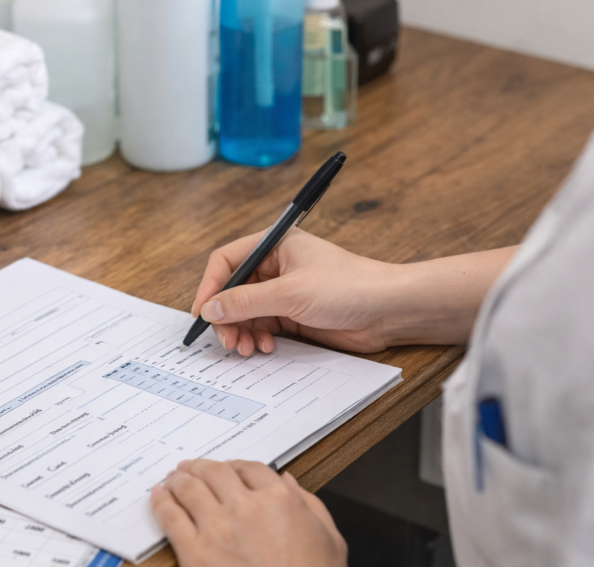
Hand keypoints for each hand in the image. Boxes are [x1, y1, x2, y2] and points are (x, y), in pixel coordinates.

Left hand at [151, 459, 346, 566]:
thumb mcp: (330, 540)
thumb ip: (310, 504)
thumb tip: (290, 482)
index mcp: (280, 499)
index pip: (250, 468)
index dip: (235, 466)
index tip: (227, 469)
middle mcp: (246, 506)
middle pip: (215, 472)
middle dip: (201, 467)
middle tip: (191, 468)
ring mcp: (218, 527)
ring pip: (190, 487)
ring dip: (179, 478)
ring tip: (173, 478)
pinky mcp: (196, 552)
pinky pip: (171, 516)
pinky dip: (161, 502)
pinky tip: (159, 497)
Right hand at [191, 228, 515, 355]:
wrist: (389, 310)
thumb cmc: (349, 286)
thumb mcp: (290, 293)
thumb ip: (246, 301)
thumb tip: (211, 309)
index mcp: (275, 244)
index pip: (227, 260)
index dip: (211, 286)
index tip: (204, 313)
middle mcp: (277, 266)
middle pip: (234, 290)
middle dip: (227, 316)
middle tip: (227, 341)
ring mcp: (286, 291)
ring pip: (247, 312)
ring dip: (242, 331)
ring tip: (246, 349)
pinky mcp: (296, 314)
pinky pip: (264, 326)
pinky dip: (259, 338)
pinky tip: (265, 349)